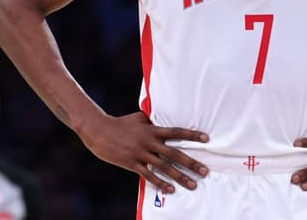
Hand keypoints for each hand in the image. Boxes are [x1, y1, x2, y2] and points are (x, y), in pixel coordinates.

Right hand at [78, 111, 209, 192]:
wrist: (99, 131)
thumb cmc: (120, 123)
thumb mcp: (139, 117)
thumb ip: (152, 120)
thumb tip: (163, 118)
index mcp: (152, 129)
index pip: (176, 132)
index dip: (192, 135)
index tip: (207, 139)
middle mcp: (149, 141)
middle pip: (174, 153)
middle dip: (191, 162)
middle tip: (205, 170)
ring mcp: (140, 153)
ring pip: (164, 167)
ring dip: (180, 177)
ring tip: (193, 185)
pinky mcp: (132, 164)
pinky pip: (148, 175)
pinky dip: (160, 183)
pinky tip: (170, 190)